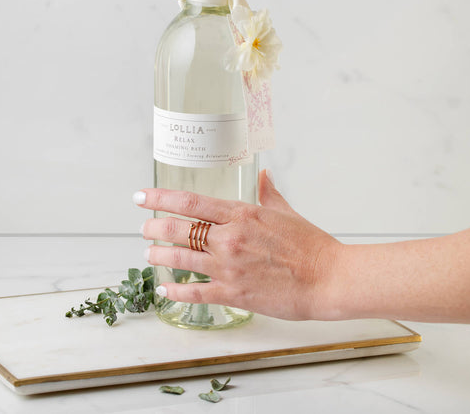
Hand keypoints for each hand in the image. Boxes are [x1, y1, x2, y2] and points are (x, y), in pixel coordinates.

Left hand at [136, 170, 340, 320]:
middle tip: (144, 228)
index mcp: (241, 214)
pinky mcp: (234, 293)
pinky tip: (166, 289)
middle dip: (154, 227)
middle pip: (178, 229)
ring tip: (148, 255)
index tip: (142, 196)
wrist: (328, 278)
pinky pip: (196, 292)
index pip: (190, 201)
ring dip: (159, 256)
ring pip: (181, 259)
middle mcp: (229, 237)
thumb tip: (264, 175)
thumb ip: (269, 193)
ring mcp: (229, 266)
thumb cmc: (310, 245)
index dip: (160, 198)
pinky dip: (176, 291)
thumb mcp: (285, 212)